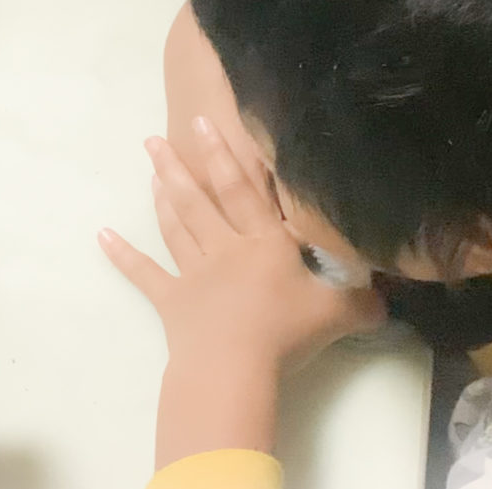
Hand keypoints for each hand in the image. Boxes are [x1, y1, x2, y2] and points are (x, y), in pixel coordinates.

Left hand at [100, 117, 385, 369]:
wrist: (235, 367)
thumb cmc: (286, 333)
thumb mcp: (338, 314)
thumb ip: (365, 301)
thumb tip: (390, 296)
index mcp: (262, 243)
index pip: (243, 189)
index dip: (225, 155)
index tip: (203, 124)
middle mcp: (224, 249)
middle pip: (198, 200)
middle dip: (177, 166)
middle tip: (154, 139)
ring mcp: (193, 274)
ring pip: (175, 226)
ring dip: (161, 198)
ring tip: (150, 172)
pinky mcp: (172, 301)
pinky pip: (145, 274)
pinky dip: (122, 256)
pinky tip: (102, 237)